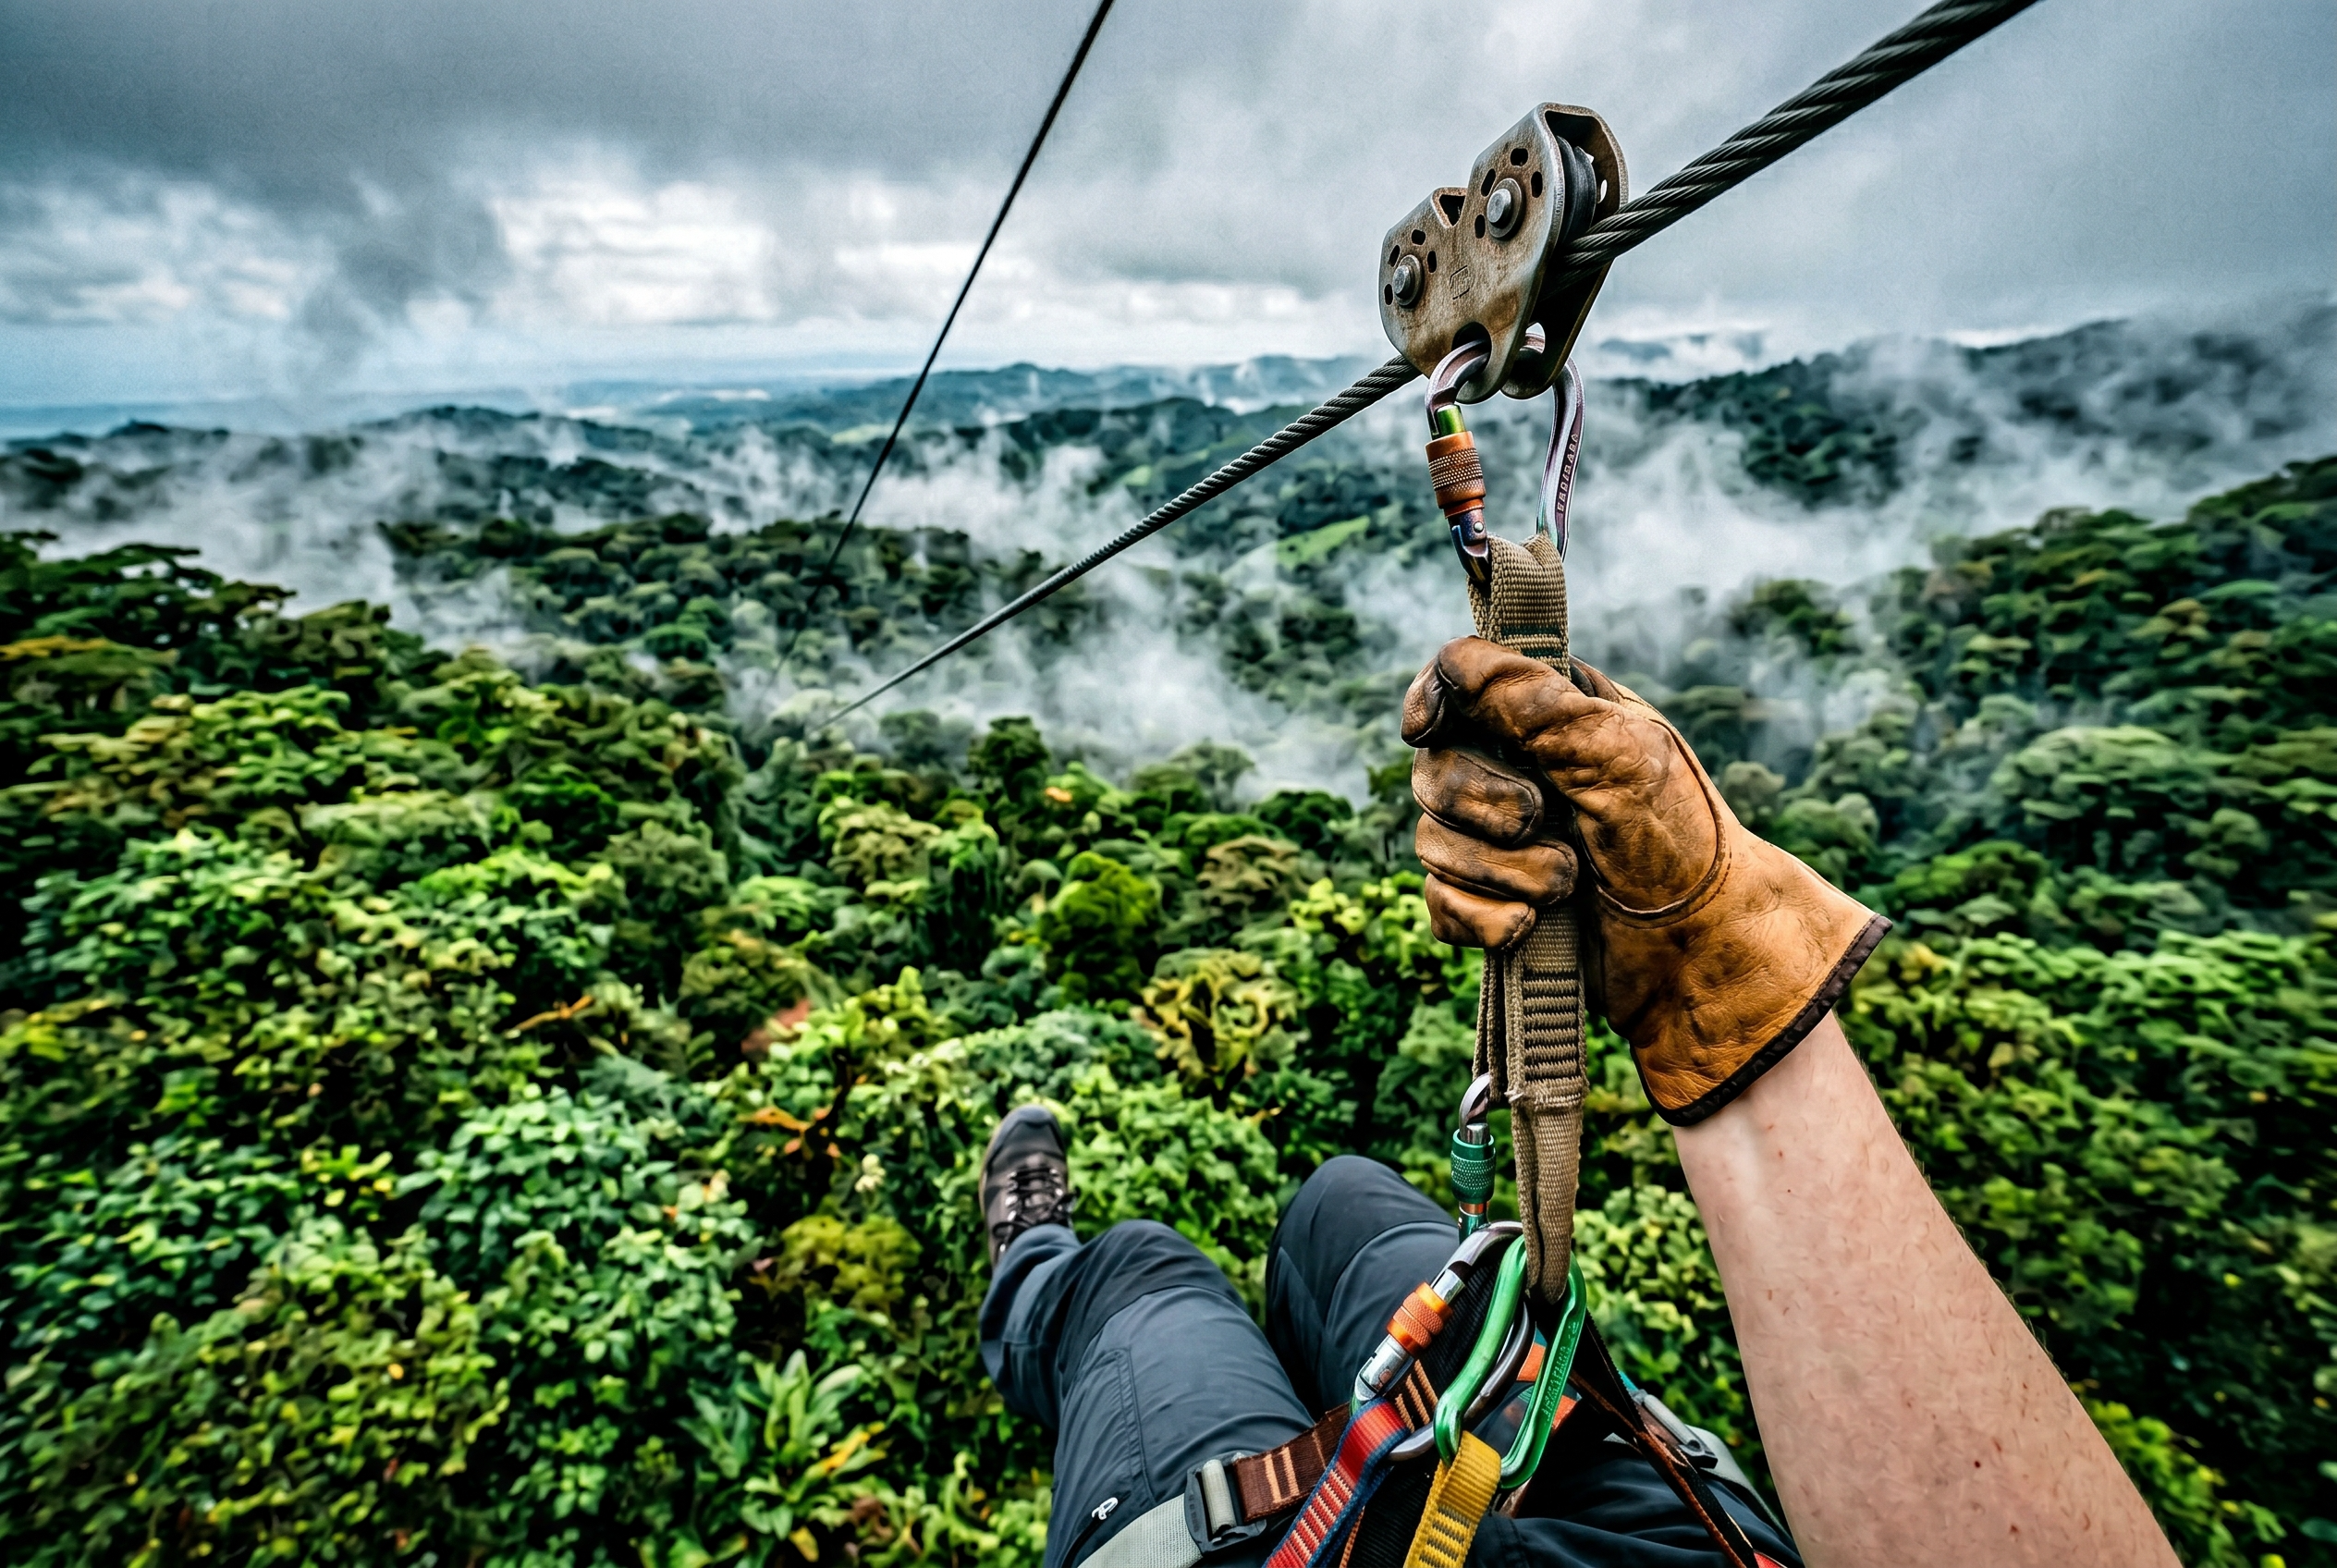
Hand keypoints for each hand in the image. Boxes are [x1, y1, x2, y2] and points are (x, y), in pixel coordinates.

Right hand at [1404, 637, 1886, 1123]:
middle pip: (1431, 770)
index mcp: (1548, 716)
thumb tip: (1453, 660)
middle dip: (1485, 805)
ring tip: (1568, 884)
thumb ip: (1527, 702)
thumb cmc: (1678, 839)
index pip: (1454, 685)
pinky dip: (1487, 918)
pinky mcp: (1490, 907)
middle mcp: (1515, 772)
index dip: (1430, 702)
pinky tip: (1535, 924)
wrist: (1701, 950)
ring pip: (1431, 843)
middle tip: (1547, 820)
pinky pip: (1441, 905)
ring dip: (1502, 870)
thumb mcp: (1612, 751)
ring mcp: (1498, 844)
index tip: (1426, 727)